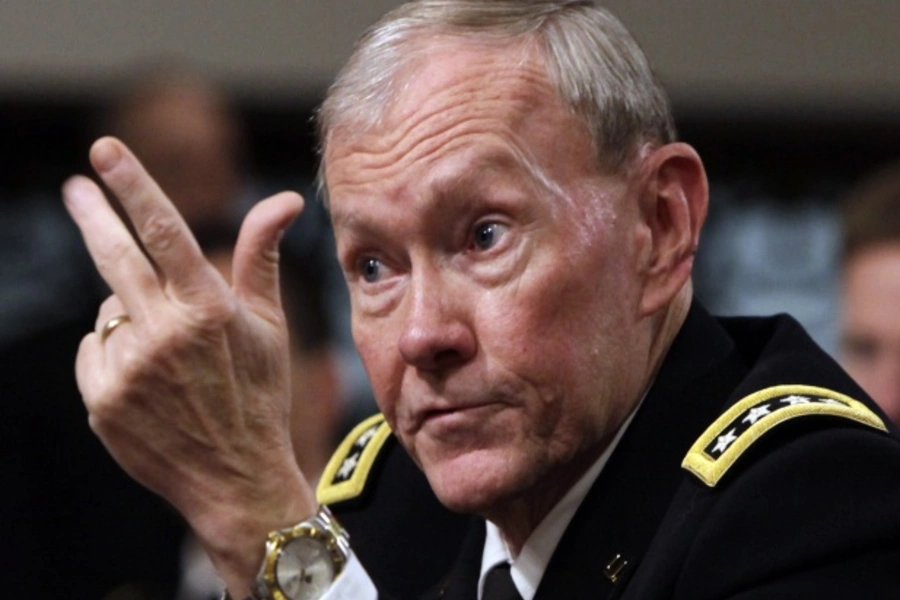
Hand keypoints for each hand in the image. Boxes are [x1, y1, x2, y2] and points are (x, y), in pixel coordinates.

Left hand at [63, 137, 315, 595]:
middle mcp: (166, 335)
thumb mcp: (269, 325)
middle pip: (115, 257)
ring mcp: (128, 370)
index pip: (166, 232)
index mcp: (211, 310)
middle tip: (76, 187)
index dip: (134, 186)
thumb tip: (286, 198)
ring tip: (169, 355)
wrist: (235, 477)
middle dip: (93, 215)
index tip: (104, 151)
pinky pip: (93, 351)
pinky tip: (148, 381)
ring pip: (110, 310)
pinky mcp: (101, 401)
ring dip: (132, 314)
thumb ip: (261, 255)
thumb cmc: (258, 394)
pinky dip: (114, 354)